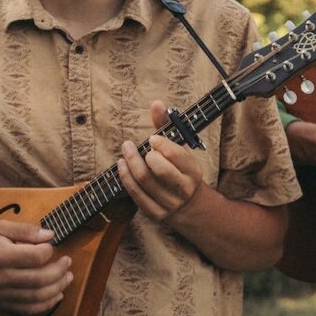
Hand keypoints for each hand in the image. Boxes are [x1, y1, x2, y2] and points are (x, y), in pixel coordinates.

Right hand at [0, 220, 72, 315]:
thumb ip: (25, 230)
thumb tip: (50, 235)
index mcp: (0, 256)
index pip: (34, 257)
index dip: (49, 250)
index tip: (51, 245)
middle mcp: (1, 278)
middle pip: (39, 280)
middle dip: (59, 272)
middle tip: (68, 262)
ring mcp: (0, 293)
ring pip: (35, 298)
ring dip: (57, 289)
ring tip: (68, 278)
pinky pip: (26, 309)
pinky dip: (45, 305)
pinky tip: (56, 296)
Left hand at [117, 101, 205, 223]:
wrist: (187, 205)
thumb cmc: (179, 168)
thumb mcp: (180, 149)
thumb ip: (167, 126)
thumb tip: (156, 103)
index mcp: (193, 171)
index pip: (176, 155)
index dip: (161, 144)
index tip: (152, 139)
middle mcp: (183, 188)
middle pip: (159, 170)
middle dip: (144, 155)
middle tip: (135, 146)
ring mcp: (169, 203)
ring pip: (144, 181)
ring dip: (130, 162)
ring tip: (126, 150)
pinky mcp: (154, 213)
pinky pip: (135, 193)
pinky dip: (125, 177)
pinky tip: (122, 165)